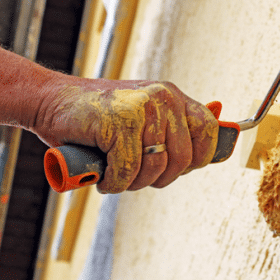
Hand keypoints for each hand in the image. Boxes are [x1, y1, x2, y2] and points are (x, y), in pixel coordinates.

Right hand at [33, 77, 217, 192]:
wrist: (51, 100)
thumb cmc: (99, 117)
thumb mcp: (143, 116)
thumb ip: (176, 126)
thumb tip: (228, 126)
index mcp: (173, 97)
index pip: (209, 130)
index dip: (198, 158)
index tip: (176, 169)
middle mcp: (163, 98)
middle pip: (183, 158)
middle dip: (160, 178)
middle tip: (137, 177)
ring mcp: (143, 108)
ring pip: (155, 167)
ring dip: (134, 183)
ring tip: (117, 175)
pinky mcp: (120, 122)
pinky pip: (128, 170)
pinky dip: (114, 182)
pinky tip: (102, 176)